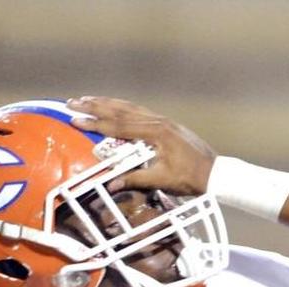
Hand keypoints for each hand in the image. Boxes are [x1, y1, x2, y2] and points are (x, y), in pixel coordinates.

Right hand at [67, 96, 215, 195]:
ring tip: (86, 99)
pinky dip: (123, 106)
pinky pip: (140, 110)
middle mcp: (158, 121)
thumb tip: (110, 185)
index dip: (95, 123)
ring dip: (107, 102)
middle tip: (72, 102)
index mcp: (156, 132)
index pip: (119, 125)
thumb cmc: (191, 178)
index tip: (75, 120)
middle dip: (94, 105)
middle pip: (120, 109)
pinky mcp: (166, 123)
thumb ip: (135, 180)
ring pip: (129, 106)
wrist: (216, 172)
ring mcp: (163, 120)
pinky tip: (113, 105)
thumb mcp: (162, 180)